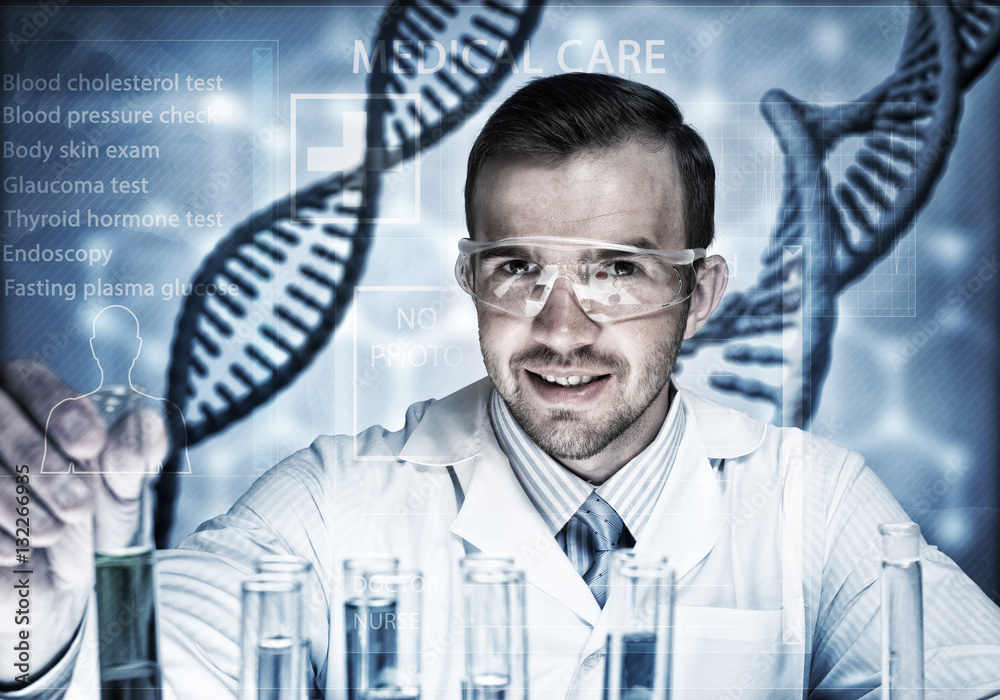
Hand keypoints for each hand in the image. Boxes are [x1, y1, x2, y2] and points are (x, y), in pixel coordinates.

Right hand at [0, 359, 166, 683]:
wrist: (56, 591)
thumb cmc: (88, 528)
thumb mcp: (120, 494)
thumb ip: (133, 458)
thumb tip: (143, 425)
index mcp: (28, 403)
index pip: (30, 380)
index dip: (59, 409)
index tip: (91, 445)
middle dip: (40, 462)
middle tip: (78, 505)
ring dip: (13, 498)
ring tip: (53, 532)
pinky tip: (18, 552)